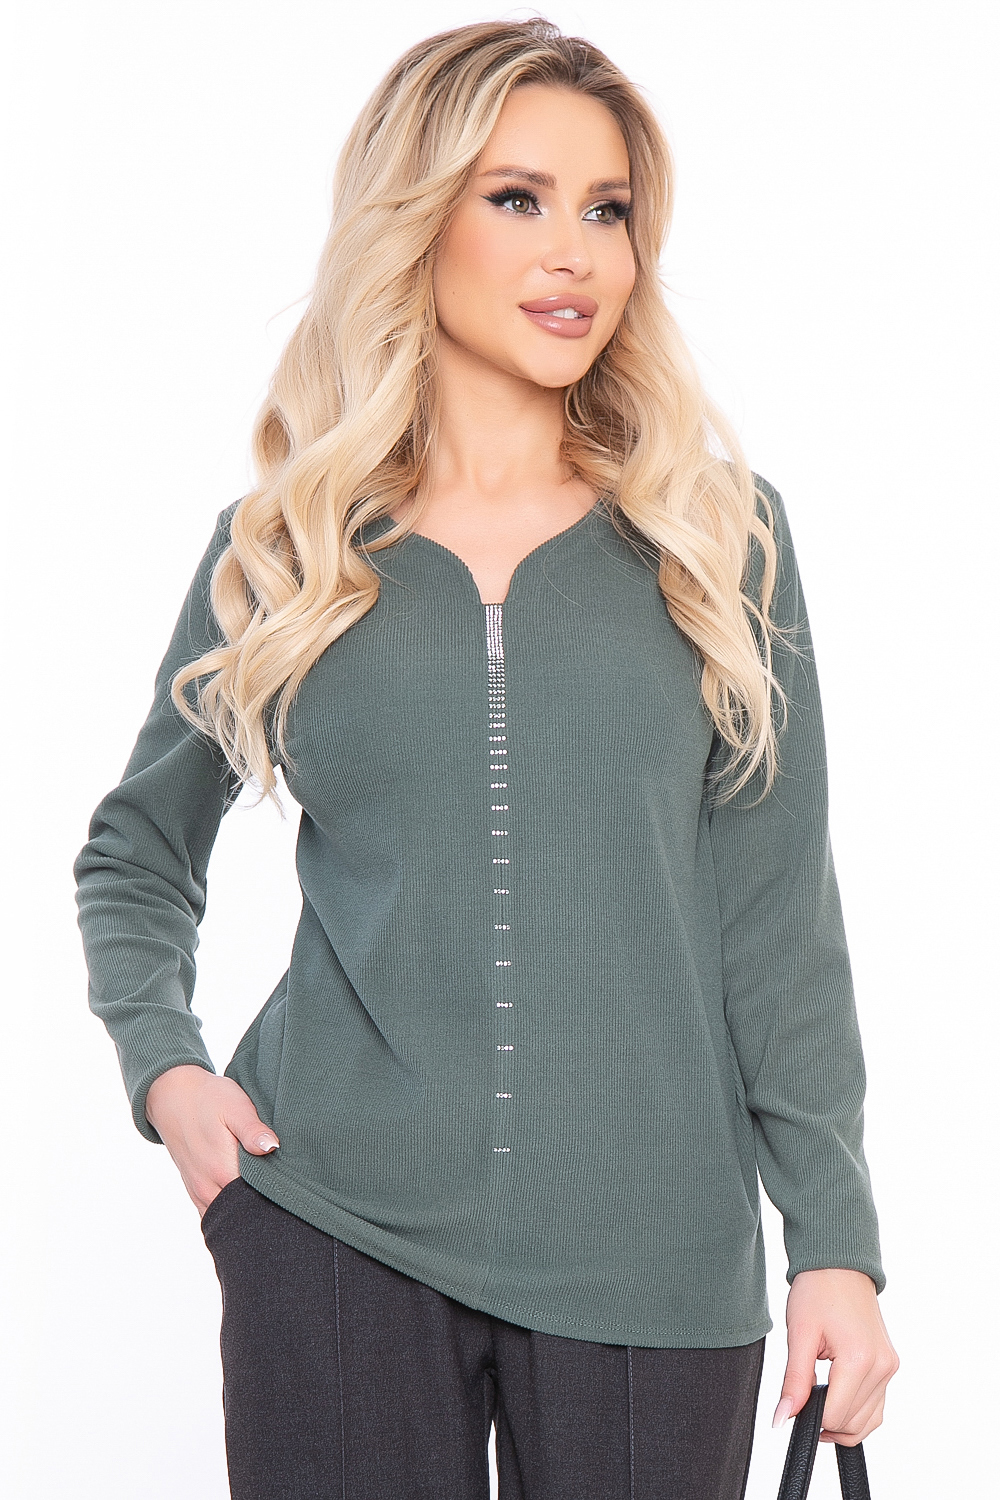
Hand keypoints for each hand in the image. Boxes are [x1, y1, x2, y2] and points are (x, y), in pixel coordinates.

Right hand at [145, 1064, 279, 1217]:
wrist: (173, 1097)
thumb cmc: (208, 1099)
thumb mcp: (235, 1107)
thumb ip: (253, 1130)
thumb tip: (273, 1147)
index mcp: (223, 1171)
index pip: (258, 1200)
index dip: (278, 1194)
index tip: (291, 1184)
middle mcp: (209, 1189)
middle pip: (243, 1212)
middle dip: (264, 1206)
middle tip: (283, 1189)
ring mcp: (199, 1194)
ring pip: (227, 1216)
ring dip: (245, 1209)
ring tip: (265, 1191)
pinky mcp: (195, 1191)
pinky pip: (213, 1213)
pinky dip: (229, 1210)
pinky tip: (244, 1195)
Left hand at [772, 1268, 898, 1444]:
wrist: (839, 1265)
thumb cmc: (817, 1290)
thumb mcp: (799, 1335)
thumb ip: (794, 1382)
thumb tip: (782, 1418)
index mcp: (859, 1358)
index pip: (836, 1415)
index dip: (810, 1417)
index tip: (795, 1403)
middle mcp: (882, 1366)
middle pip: (852, 1423)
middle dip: (825, 1421)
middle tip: (803, 1399)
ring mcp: (889, 1367)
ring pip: (868, 1422)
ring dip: (841, 1421)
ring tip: (817, 1399)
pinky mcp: (890, 1365)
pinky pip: (877, 1407)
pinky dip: (856, 1412)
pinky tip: (836, 1398)